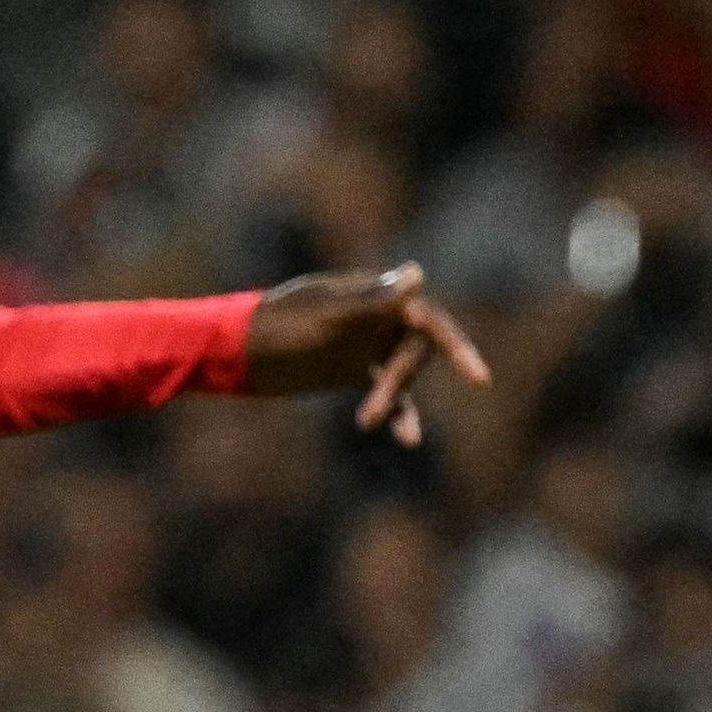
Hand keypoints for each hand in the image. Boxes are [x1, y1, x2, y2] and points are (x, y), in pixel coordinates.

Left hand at [240, 262, 493, 446]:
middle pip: (416, 351)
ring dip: (393, 400)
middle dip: (400, 382)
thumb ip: (371, 302)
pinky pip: (387, 390)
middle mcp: (377, 317)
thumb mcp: (325, 317)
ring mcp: (366, 343)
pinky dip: (396, 411)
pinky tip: (408, 438)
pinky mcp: (353, 369)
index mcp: (374, 296)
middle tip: (369, 412)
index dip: (456, 346)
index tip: (477, 378)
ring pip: (402, 373)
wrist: (233, 352)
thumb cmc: (276, 328)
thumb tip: (418, 274)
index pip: (427, 319)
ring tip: (367, 423)